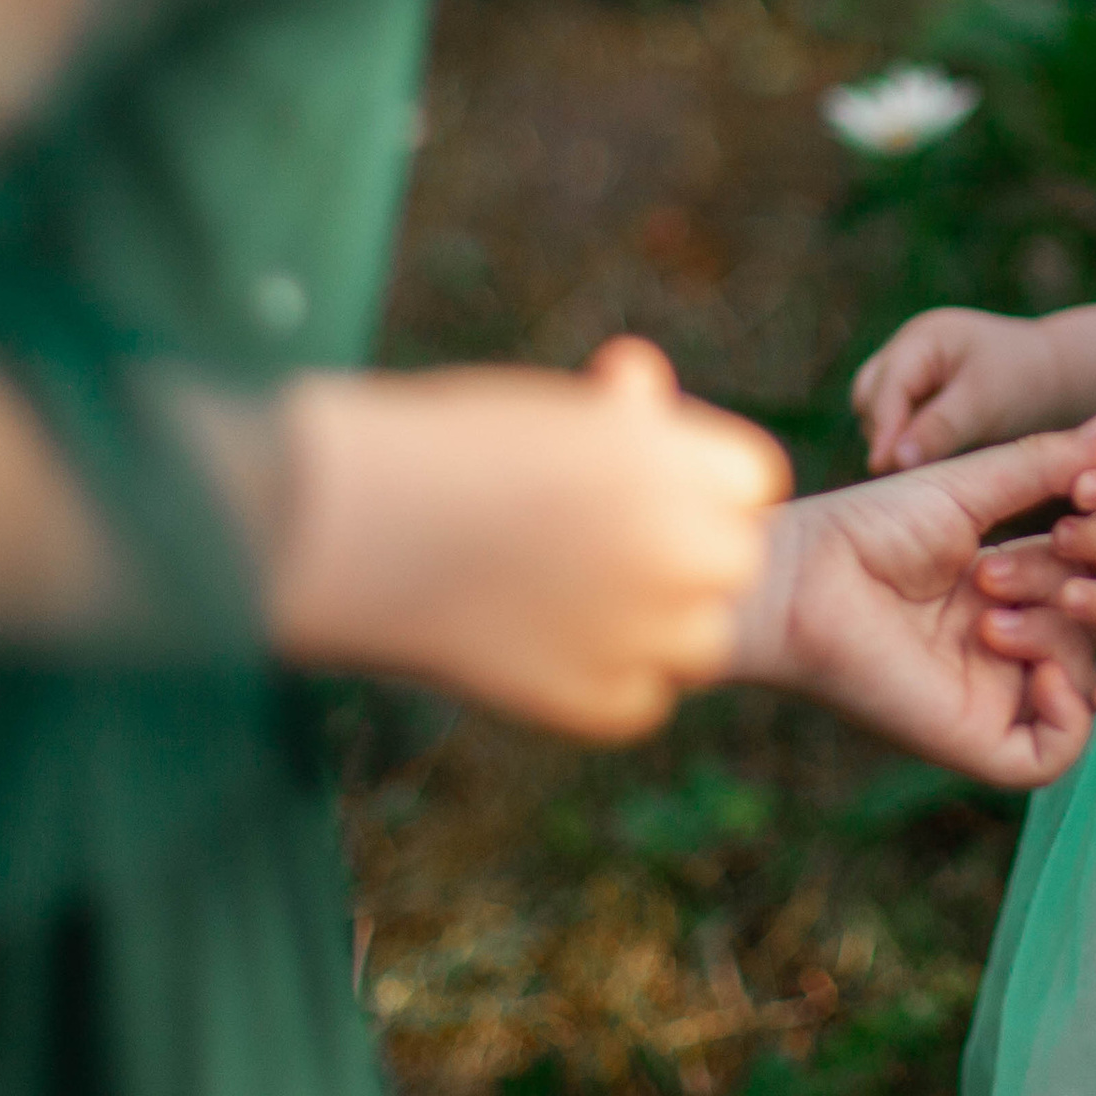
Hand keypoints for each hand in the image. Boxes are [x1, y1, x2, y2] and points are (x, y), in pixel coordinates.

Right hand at [275, 337, 787, 743]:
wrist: (343, 527)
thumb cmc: (442, 448)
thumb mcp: (552, 409)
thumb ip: (627, 419)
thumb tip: (646, 394)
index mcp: (676, 461)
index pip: (753, 483)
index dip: (702, 486)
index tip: (642, 487)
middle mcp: (675, 546)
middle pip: (736, 563)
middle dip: (688, 555)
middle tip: (606, 547)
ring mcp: (639, 630)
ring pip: (701, 641)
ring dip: (657, 625)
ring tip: (569, 593)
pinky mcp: (593, 701)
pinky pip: (638, 698)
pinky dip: (603, 681)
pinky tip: (540, 642)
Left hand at [735, 413, 1095, 784]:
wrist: (804, 579)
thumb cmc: (871, 527)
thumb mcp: (974, 486)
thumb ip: (1049, 463)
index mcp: (1008, 584)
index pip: (1095, 571)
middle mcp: (1007, 642)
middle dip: (1073, 587)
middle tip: (995, 572)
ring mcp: (994, 693)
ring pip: (1085, 679)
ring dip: (1059, 637)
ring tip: (990, 613)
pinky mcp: (976, 741)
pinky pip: (1055, 749)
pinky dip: (1066, 710)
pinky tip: (1035, 669)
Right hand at [851, 305, 1065, 472]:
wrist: (1058, 378)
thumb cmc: (1026, 380)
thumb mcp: (985, 401)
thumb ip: (940, 426)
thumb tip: (894, 459)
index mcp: (923, 338)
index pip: (885, 386)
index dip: (884, 428)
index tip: (885, 468)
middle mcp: (908, 352)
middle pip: (869, 397)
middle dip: (882, 433)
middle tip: (898, 474)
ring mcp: (911, 373)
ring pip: (877, 413)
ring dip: (891, 441)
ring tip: (912, 474)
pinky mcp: (920, 397)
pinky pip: (898, 424)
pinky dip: (906, 444)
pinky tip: (923, 468)